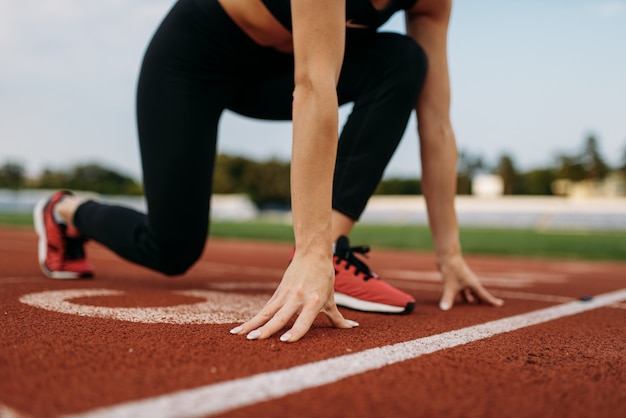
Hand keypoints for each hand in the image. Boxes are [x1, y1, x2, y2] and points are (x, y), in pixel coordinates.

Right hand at [229, 254, 357, 341]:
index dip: (295, 332)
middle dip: (266, 329)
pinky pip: (265, 309)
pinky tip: (242, 328)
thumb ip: (338, 318)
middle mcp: (298, 298)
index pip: (304, 320)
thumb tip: (353, 329)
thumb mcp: (331, 298)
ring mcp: (286, 294)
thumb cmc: (325, 278)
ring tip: (239, 335)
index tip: (285, 341)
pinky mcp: (278, 292)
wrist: (312, 254)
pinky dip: (253, 319)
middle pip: (280, 317)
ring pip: (267, 312)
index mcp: (313, 301)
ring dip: (253, 324)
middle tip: (254, 340)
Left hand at [438, 254, 503, 310]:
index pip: (484, 295)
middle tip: (488, 310)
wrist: (447, 255)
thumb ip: (447, 298)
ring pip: (471, 292)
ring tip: (475, 308)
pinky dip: (464, 296)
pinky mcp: (457, 279)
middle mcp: (471, 282)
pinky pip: (463, 290)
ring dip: (473, 299)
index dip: (492, 301)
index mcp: (473, 284)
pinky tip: (462, 300)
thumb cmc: (451, 269)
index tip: (500, 305)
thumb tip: (444, 309)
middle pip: (479, 295)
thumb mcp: (449, 286)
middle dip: (483, 302)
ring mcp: (464, 280)